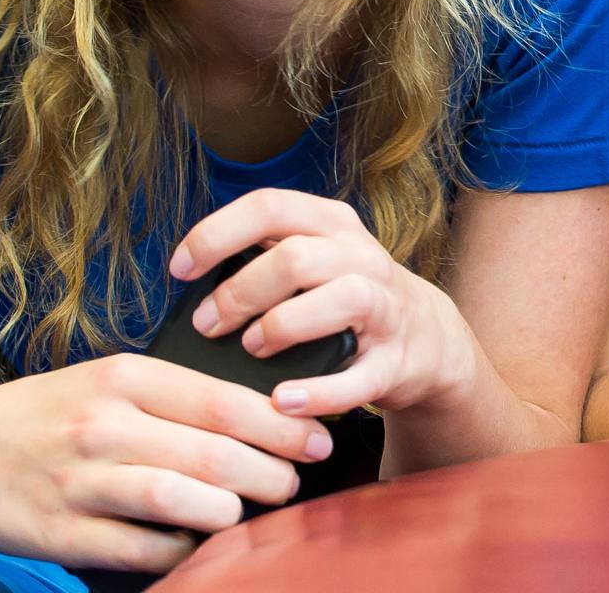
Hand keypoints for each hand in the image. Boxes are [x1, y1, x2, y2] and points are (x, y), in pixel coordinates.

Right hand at [0, 353, 328, 573]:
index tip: (319, 438)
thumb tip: (264, 411)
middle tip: (295, 480)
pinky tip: (198, 543)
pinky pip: (142, 549)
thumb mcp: (110, 380)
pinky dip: (181, 549)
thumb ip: (177, 393)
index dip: (283, 425)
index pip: (226, 401)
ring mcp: (81, 482)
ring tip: (252, 510)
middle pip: (215, 455)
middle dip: (272, 473)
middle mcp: (105, 427)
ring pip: (183, 501)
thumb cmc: (48, 413)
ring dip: (232, 512)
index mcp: (126, 379)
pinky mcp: (61, 534)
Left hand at [169, 188, 480, 421]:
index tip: (180, 270)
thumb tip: (190, 281)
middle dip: (240, 292)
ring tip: (251, 350)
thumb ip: (263, 258)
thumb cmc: (346, 298)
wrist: (427, 339)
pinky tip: (283, 401)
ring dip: (283, 326)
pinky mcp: (396, 361)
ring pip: (342, 298)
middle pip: (297, 256)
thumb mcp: (315, 259)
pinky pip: (360, 377)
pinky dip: (319, 392)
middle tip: (208, 325)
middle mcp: (363, 258)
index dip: (216, 235)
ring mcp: (386, 308)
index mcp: (333, 225)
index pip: (270, 207)